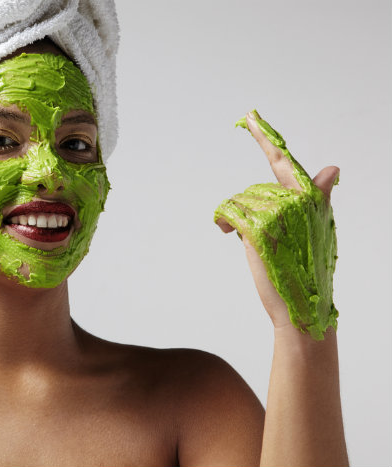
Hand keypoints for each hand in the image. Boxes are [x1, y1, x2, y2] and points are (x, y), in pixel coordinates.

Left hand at [214, 110, 338, 339]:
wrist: (300, 306)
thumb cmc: (305, 269)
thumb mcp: (315, 229)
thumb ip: (316, 198)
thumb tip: (332, 168)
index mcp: (310, 199)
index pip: (284, 163)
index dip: (266, 139)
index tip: (250, 116)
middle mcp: (296, 201)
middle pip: (256, 191)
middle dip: (251, 211)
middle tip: (257, 236)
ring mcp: (277, 213)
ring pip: (241, 202)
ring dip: (237, 219)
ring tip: (247, 240)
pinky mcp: (258, 228)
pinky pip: (229, 212)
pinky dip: (223, 220)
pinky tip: (226, 232)